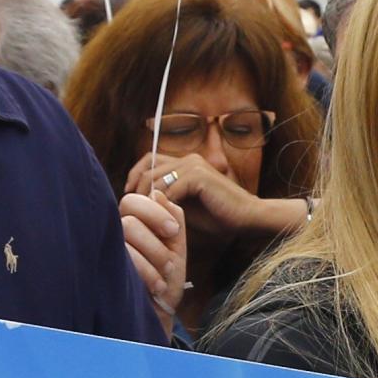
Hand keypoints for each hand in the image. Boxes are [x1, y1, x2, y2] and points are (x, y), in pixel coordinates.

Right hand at [119, 191, 186, 338]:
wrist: (161, 310)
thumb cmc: (166, 276)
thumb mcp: (176, 245)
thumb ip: (172, 217)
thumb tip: (158, 193)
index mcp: (133, 223)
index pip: (133, 201)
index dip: (154, 211)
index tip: (173, 230)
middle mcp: (115, 233)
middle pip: (131, 218)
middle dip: (156, 239)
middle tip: (170, 259)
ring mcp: (108, 250)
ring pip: (127, 231)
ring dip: (154, 254)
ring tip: (164, 273)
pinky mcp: (104, 267)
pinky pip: (125, 255)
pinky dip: (146, 271)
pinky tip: (157, 285)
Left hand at [124, 153, 304, 238]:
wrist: (248, 217)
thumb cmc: (220, 216)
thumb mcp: (187, 206)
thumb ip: (168, 198)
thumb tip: (142, 202)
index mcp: (186, 162)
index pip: (149, 159)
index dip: (135, 175)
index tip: (129, 196)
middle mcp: (188, 159)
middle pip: (147, 166)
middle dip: (136, 188)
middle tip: (132, 208)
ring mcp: (194, 165)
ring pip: (156, 178)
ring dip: (148, 199)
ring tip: (146, 217)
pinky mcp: (198, 176)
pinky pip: (170, 189)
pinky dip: (164, 204)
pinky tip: (163, 219)